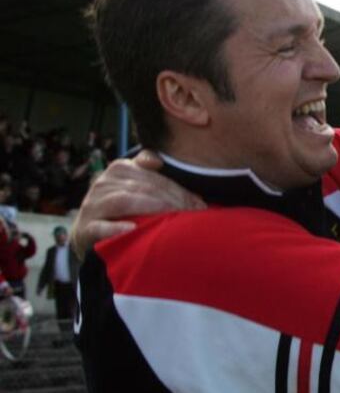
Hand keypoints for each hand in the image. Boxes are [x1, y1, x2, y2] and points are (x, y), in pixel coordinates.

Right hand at [70, 150, 205, 258]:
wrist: (88, 232)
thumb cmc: (120, 208)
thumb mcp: (134, 184)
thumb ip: (148, 172)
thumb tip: (159, 161)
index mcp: (119, 169)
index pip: (155, 178)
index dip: (180, 191)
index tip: (200, 205)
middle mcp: (104, 183)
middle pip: (144, 188)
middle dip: (173, 201)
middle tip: (195, 216)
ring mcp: (93, 205)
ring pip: (125, 201)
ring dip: (153, 210)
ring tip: (174, 220)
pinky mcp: (86, 227)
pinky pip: (101, 226)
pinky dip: (116, 228)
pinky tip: (133, 229)